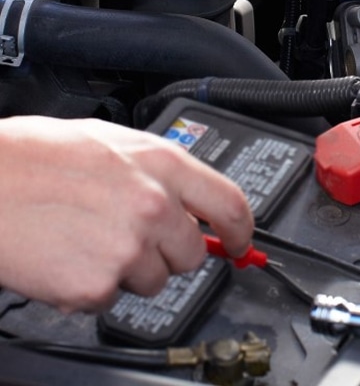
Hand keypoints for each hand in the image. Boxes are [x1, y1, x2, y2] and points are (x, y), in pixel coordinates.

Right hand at [0, 116, 252, 312]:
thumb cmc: (35, 156)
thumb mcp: (113, 142)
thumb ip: (157, 170)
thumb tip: (186, 196)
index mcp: (163, 164)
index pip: (230, 203)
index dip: (242, 229)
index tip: (240, 242)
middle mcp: (154, 206)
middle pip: (192, 253)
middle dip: (169, 252)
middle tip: (132, 237)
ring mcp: (128, 248)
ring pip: (155, 280)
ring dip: (130, 270)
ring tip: (90, 240)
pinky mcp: (97, 285)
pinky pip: (111, 299)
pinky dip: (93, 288)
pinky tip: (69, 257)